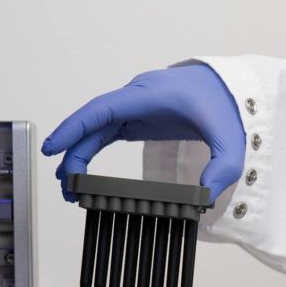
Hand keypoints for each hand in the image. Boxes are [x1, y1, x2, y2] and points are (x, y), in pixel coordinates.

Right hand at [41, 64, 245, 201]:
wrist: (232, 89)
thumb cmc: (227, 107)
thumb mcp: (232, 140)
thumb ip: (222, 167)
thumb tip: (204, 197)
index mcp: (151, 94)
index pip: (103, 109)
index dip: (75, 127)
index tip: (53, 147)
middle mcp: (136, 97)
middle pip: (93, 122)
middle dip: (72, 152)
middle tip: (65, 187)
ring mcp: (135, 106)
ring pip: (96, 129)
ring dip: (78, 155)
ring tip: (69, 189)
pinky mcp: (138, 117)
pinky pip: (106, 132)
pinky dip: (90, 151)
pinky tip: (82, 174)